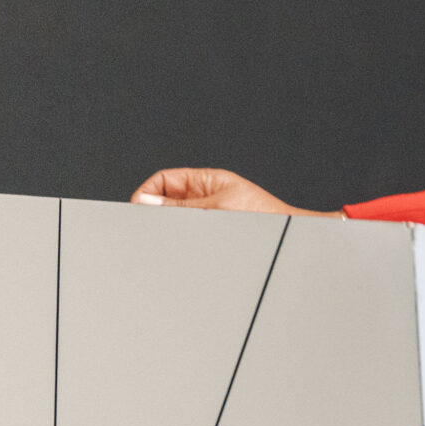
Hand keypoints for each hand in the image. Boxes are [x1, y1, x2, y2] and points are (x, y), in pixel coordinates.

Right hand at [129, 168, 338, 217]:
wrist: (286, 238)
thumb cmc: (263, 216)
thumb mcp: (216, 208)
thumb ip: (180, 207)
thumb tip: (146, 202)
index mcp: (206, 181)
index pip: (164, 180)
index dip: (148, 192)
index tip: (138, 207)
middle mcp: (205, 196)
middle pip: (166, 200)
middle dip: (154, 211)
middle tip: (147, 226)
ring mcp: (208, 213)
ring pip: (175, 218)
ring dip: (168, 226)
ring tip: (165, 237)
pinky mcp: (212, 230)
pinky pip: (187, 232)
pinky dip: (179, 237)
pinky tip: (178, 245)